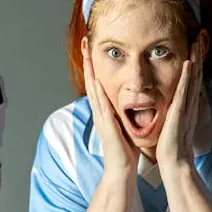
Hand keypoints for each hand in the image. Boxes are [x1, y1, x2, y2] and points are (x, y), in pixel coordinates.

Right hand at [82, 41, 139, 177]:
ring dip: (90, 72)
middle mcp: (100, 111)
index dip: (94, 65)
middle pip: (91, 81)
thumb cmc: (125, 149)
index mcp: (104, 110)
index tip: (92, 48)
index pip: (97, 83)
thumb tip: (127, 101)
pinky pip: (102, 106)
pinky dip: (99, 93)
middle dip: (87, 61)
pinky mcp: (107, 126)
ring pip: (93, 89)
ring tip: (87, 54)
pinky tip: (98, 82)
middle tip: (84, 42)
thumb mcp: (124, 124)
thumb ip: (122, 111)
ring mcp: (101, 118)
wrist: (120, 169)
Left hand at [156, 38, 204, 172]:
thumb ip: (174, 109)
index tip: (196, 43)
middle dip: (199, 52)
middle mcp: (190, 102)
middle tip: (202, 34)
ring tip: (197, 40)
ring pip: (193, 77)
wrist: (175, 161)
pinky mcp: (180, 112)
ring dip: (196, 58)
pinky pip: (184, 91)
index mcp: (187, 104)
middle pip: (197, 72)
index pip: (192, 77)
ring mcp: (186, 106)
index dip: (196, 59)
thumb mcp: (173, 121)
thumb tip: (172, 101)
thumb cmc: (171, 144)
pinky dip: (188, 76)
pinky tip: (189, 63)